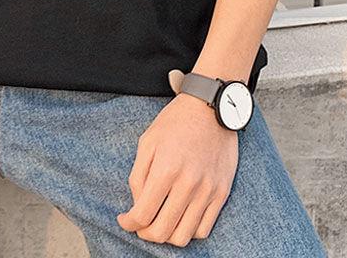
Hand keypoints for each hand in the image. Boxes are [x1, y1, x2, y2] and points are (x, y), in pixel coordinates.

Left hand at [117, 92, 236, 246]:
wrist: (210, 108)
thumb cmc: (175, 122)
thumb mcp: (147, 142)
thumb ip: (138, 176)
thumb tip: (137, 205)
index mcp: (165, 170)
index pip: (143, 214)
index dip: (129, 223)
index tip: (125, 220)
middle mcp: (188, 184)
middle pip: (162, 231)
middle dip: (145, 234)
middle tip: (140, 225)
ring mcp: (207, 191)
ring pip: (184, 236)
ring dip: (167, 236)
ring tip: (159, 222)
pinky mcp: (222, 193)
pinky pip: (204, 229)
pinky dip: (189, 231)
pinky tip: (180, 218)